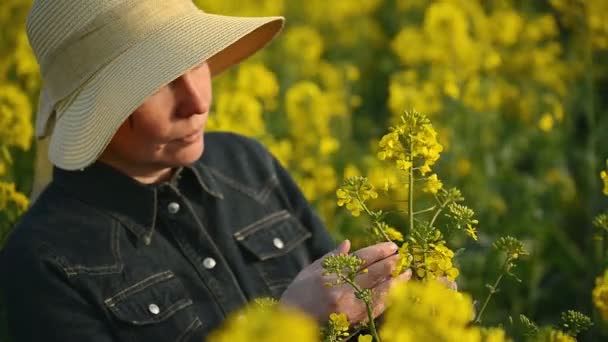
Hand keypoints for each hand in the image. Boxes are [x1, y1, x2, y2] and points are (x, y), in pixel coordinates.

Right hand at [279, 240, 411, 322]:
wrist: (293, 319)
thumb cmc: (299, 292)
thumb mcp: (312, 270)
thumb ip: (332, 257)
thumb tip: (348, 243)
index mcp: (332, 273)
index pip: (362, 258)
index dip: (380, 251)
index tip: (393, 246)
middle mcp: (342, 288)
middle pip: (374, 273)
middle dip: (392, 263)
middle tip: (404, 256)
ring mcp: (349, 305)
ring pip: (379, 290)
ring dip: (396, 281)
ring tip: (407, 273)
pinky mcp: (353, 319)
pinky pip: (376, 307)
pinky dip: (388, 297)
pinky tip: (396, 291)